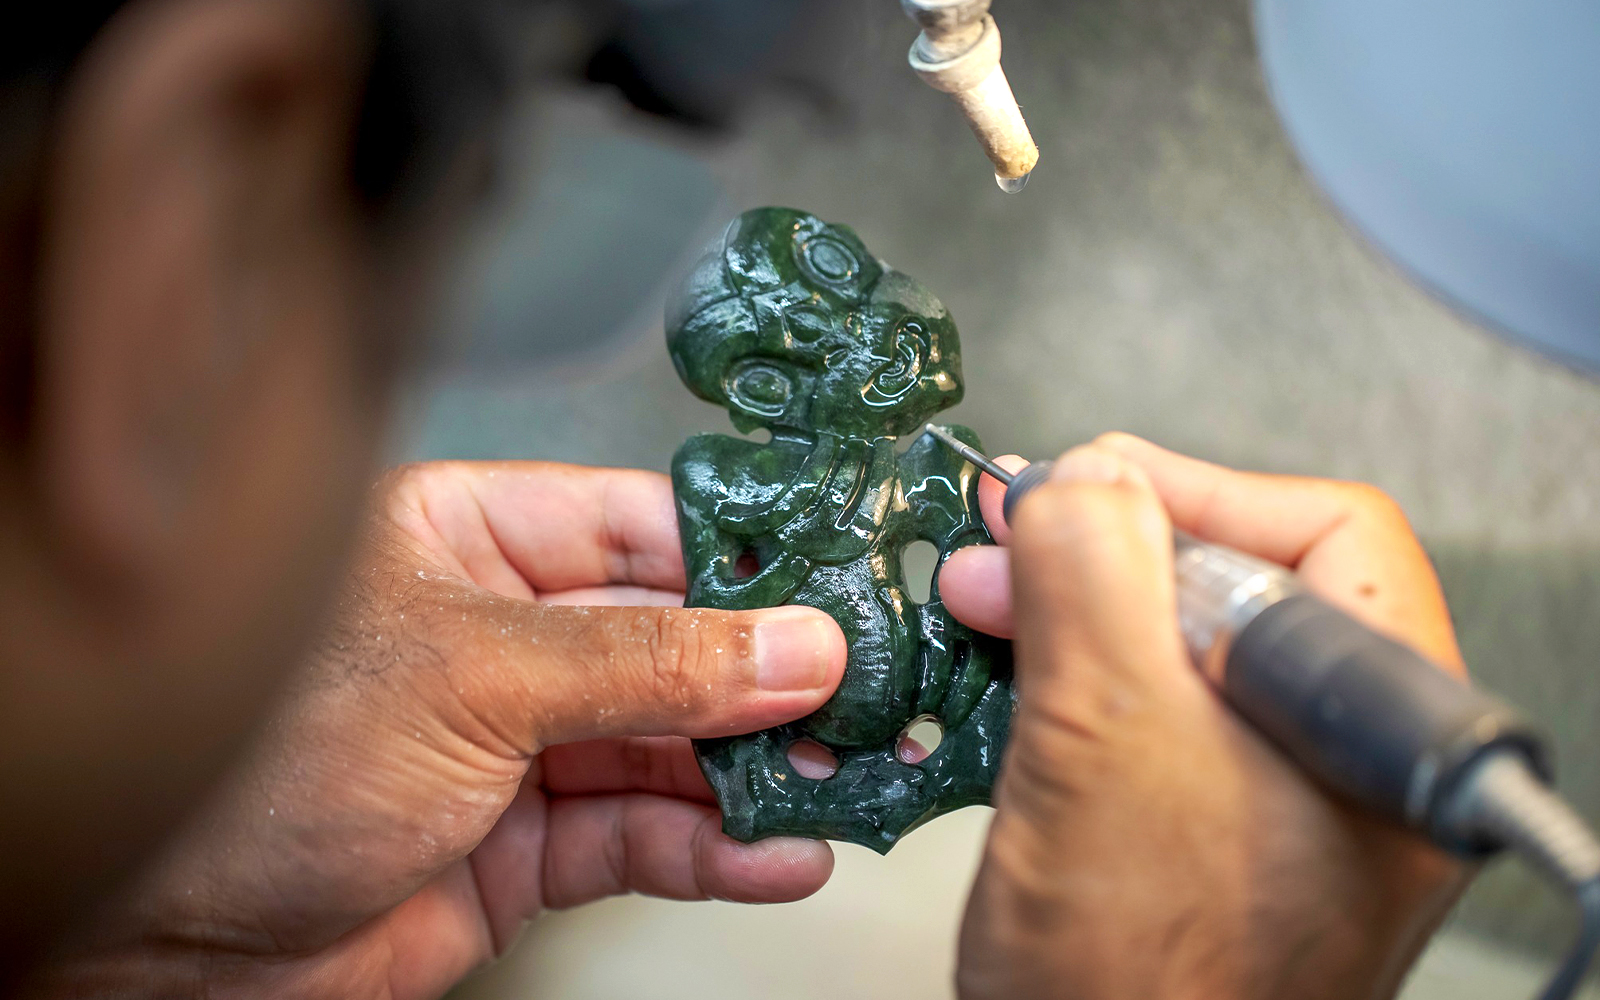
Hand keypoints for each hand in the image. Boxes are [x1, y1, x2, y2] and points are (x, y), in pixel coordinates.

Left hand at [31, 462, 844, 998]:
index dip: (744, 551)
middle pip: (671, 643)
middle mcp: (498, 639)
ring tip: (840, 780)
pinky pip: (643, 838)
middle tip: (863, 692)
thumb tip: (789, 644)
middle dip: (765, 676)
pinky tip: (777, 853)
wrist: (159, 944)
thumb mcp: (476, 676)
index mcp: (467, 545)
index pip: (637, 525)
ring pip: (670, 748)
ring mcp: (516, 748)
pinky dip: (716, 849)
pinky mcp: (524, 851)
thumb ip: (648, 663)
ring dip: (757, 770)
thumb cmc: (259, 759)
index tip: (839, 574)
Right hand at [938, 434, 1466, 999]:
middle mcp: (1343, 762)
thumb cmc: (1135, 986)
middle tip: (1008, 546)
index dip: (1193, 489)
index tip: (1085, 486)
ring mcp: (1275, 801)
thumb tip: (1077, 477)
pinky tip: (1000, 674)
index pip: (1320, 534)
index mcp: (1380, 731)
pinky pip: (1142, 716)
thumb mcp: (1102, 728)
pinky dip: (1067, 680)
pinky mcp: (1202, 830)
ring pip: (1176, 650)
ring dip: (1072, 613)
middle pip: (1236, 585)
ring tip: (981, 607)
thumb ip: (1094, 568)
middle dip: (1105, 552)